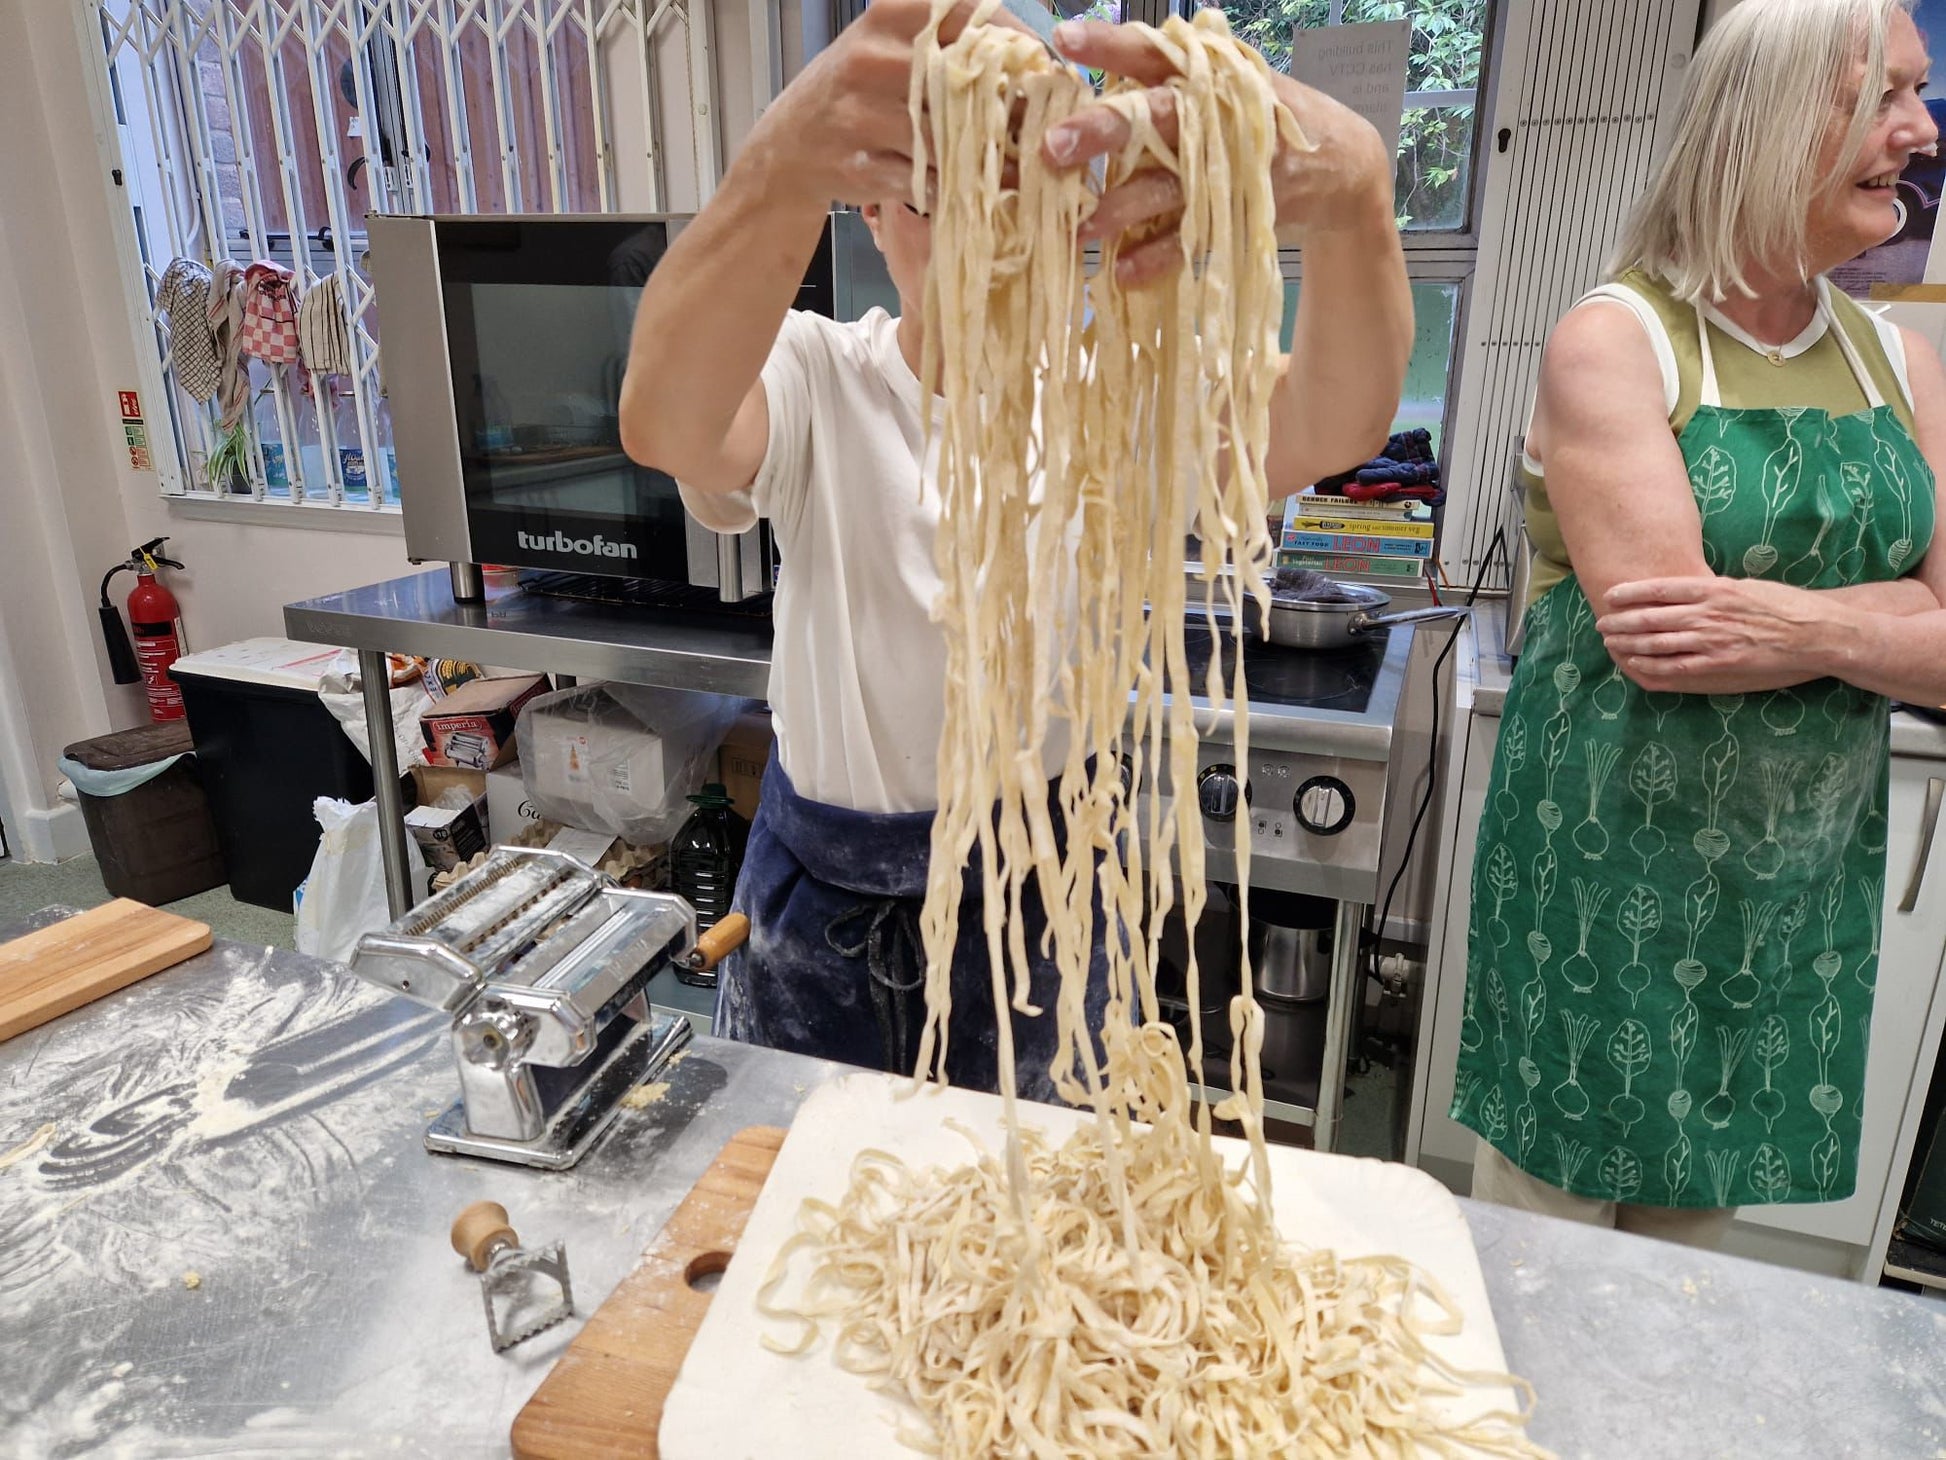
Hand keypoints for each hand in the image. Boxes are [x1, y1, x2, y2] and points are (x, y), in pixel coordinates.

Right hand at [745, 0, 1024, 207]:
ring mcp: (860, 112)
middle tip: (1037, 127)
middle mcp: (871, 56)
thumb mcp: (892, 47)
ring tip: (1015, 169)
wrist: (791, 149)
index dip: (1018, 41)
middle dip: (1009, 107)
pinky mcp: (859, 164)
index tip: (1045, 68)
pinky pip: (926, 178)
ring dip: (987, 157)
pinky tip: (967, 189)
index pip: (971, 11)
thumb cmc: (859, 95)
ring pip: (949, 136)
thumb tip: (1032, 63)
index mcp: (889, 14)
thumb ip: (949, 43)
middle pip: (966, 79)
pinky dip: (953, 187)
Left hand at [1039, 19, 1395, 284]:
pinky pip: (1190, 241)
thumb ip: (1168, 76)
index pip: (1153, 51)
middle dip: (1104, 129)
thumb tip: (1090, 64)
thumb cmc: (1258, 116)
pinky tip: (1122, 271)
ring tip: (1079, 226)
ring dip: (1121, 208)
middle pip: (1156, 117)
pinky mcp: (1238, 215)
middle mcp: (1215, 116)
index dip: (1110, 44)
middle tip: (1053, 146)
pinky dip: (1157, 259)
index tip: (1064, 39)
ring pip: (1167, 186)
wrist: (1340, 165)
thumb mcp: (1227, 80)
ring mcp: (1228, 169)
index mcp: (1206, 74)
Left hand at [1596, 576, 1834, 692]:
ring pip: (1658, 642)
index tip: (1610, 595)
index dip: (1631, 592)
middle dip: (1621, 621)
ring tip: (1609, 642)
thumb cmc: (1784, 605)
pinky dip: (1651, 664)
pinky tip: (1634, 662)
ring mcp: (1713, 640)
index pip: (1661, 588)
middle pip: (1652, 616)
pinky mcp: (1721, 663)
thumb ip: (1713, 590)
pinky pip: (1676, 666)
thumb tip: (1686, 590)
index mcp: (1715, 589)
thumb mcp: (1745, 586)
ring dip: (1629, 643)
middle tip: (1601, 623)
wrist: (1817, 631)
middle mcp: (1709, 613)